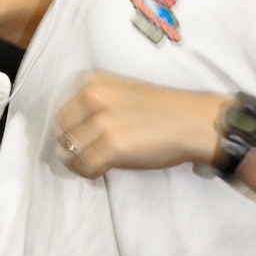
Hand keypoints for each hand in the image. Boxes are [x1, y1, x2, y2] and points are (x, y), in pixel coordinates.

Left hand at [56, 73, 226, 177]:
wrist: (193, 122)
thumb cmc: (163, 111)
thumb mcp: (123, 93)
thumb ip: (96, 105)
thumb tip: (71, 132)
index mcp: (95, 82)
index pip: (62, 112)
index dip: (70, 131)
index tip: (82, 141)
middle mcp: (95, 97)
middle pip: (62, 132)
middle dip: (71, 146)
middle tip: (88, 155)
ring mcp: (103, 122)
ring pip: (70, 151)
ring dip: (80, 162)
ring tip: (97, 164)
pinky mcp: (112, 146)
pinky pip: (85, 167)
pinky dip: (89, 173)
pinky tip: (103, 171)